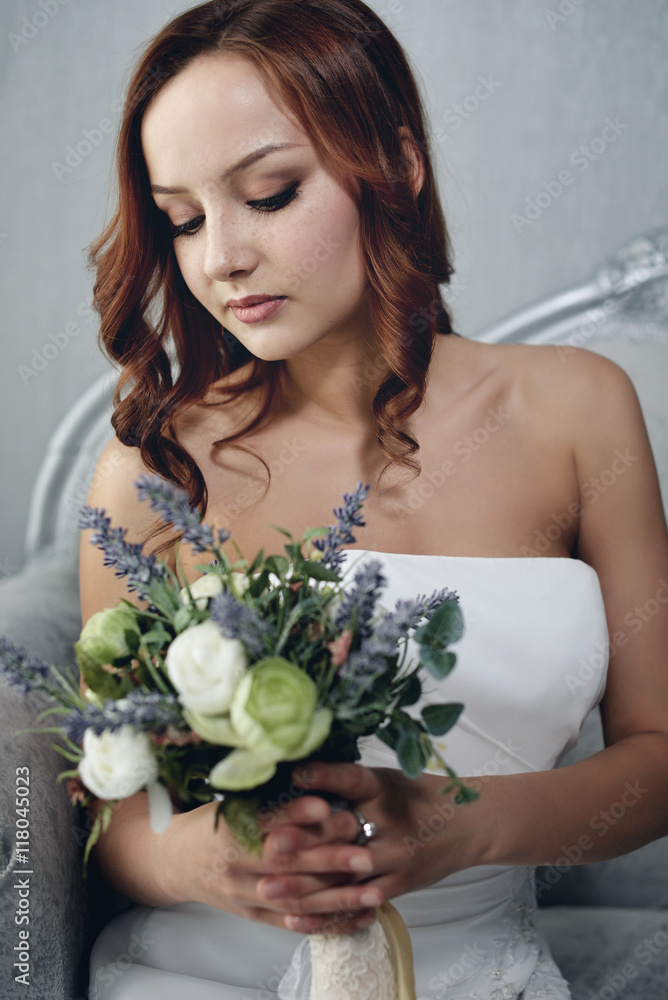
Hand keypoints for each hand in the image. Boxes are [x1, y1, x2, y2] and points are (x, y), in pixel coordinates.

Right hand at [156, 796, 380, 934]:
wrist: (176, 862)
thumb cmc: (211, 823)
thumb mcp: (230, 801)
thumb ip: (266, 794)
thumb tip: (308, 770)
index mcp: (227, 830)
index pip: (266, 823)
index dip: (297, 815)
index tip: (328, 807)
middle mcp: (235, 867)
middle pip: (287, 865)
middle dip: (329, 859)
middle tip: (365, 851)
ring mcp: (246, 896)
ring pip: (297, 900)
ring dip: (339, 897)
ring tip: (374, 890)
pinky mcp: (256, 916)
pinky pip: (297, 923)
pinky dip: (331, 922)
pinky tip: (361, 916)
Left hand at [256, 761, 485, 932]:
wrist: (469, 825)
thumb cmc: (418, 796)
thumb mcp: (385, 779)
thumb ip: (345, 781)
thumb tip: (294, 774)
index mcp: (384, 789)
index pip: (353, 778)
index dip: (325, 775)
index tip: (295, 774)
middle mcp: (391, 823)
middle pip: (342, 835)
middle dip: (301, 844)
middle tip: (266, 848)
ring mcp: (396, 858)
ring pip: (344, 875)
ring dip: (304, 885)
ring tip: (269, 889)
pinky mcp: (400, 884)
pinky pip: (360, 901)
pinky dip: (329, 910)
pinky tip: (300, 916)